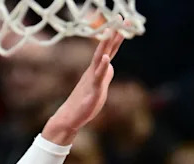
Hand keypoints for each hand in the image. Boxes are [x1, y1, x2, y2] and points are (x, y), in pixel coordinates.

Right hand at [42, 29, 125, 144]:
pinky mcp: (93, 90)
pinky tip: (107, 58)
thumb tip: (111, 66)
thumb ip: (105, 75)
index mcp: (96, 69)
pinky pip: (98, 77)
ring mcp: (92, 79)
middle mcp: (94, 70)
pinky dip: (102, 67)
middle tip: (119, 18)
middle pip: (105, 49)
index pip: (109, 50)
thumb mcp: (99, 87)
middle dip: (113, 34)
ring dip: (106, 45)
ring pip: (100, 58)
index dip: (116, 37)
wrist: (70, 116)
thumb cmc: (84, 103)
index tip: (122, 22)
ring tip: (112, 31)